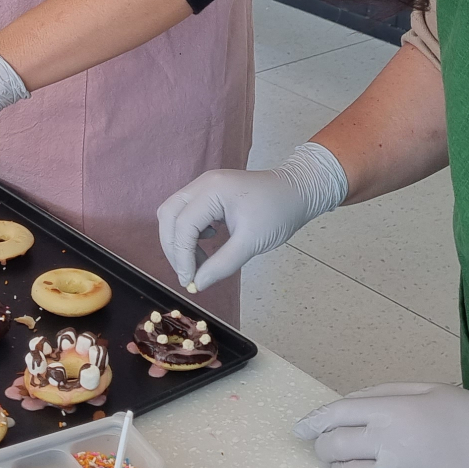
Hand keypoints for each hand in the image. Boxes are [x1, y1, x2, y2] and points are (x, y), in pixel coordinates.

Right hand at [157, 143, 348, 292]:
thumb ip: (222, 264)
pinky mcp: (210, 193)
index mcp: (212, 190)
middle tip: (187, 274)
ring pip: (174, 213)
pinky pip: (186, 212)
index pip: (182, 225)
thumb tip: (198, 283)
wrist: (299, 192)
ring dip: (179, 240)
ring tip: (198, 263)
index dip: (181, 256)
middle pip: (169, 215)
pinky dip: (188, 232)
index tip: (189, 281)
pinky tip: (207, 244)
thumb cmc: (279, 212)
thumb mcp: (252, 242)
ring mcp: (205, 186)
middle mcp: (203, 184)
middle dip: (173, 248)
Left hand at [294, 383, 468, 467]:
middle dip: (324, 447)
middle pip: (334, 448)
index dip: (312, 423)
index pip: (335, 415)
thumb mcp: (429, 390)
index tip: (299, 431)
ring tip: (349, 467)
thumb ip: (383, 394)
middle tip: (327, 448)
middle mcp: (390, 445)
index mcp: (393, 411)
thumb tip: (346, 406)